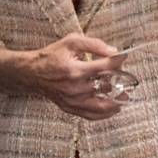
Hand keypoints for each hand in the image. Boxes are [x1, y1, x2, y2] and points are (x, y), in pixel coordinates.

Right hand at [11, 32, 127, 121]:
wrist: (32, 73)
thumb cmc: (52, 56)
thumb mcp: (71, 42)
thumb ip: (93, 44)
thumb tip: (113, 52)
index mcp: (76, 70)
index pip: (106, 67)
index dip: (118, 61)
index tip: (123, 56)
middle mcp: (76, 88)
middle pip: (107, 87)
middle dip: (119, 79)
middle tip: (124, 74)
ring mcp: (73, 101)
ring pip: (103, 106)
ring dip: (117, 101)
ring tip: (125, 95)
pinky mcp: (70, 109)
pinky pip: (92, 116)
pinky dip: (105, 113)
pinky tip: (113, 107)